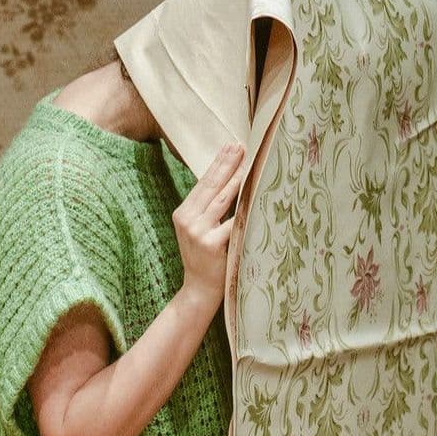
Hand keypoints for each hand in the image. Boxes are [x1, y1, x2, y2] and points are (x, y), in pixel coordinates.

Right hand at [174, 141, 245, 305]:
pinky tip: (253, 194)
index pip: (203, 183)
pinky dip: (244, 207)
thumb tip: (228, 182)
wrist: (198, 290)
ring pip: (222, 199)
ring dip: (236, 178)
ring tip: (248, 162)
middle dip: (227, 164)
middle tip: (240, 145)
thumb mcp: (199, 230)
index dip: (218, 163)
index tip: (230, 146)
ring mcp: (198, 231)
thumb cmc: (204, 258)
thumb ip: (208, 209)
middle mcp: (187, 219)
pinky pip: (231, 221)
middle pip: (212, 186)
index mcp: (183, 213)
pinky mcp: (210, 243)